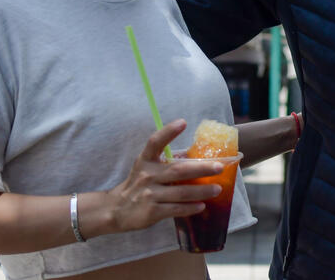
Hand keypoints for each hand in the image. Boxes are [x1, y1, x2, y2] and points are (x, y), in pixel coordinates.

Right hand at [105, 120, 223, 232]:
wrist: (115, 210)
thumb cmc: (138, 185)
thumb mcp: (146, 168)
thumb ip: (166, 162)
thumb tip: (194, 157)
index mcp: (145, 160)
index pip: (155, 142)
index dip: (168, 131)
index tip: (183, 122)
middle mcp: (148, 175)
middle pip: (178, 170)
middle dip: (201, 168)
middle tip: (219, 167)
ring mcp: (149, 194)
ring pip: (181, 192)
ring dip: (201, 191)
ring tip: (217, 189)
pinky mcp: (152, 212)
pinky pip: (176, 209)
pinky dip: (190, 207)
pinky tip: (202, 205)